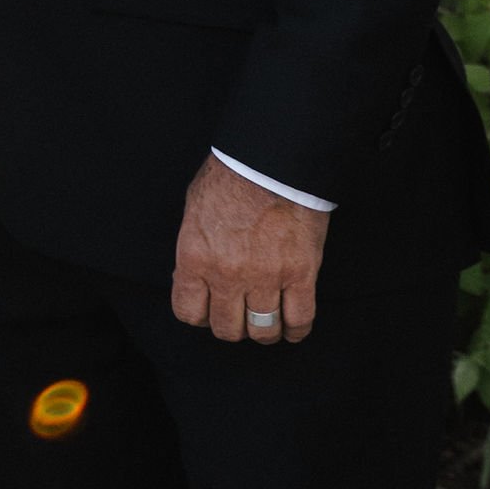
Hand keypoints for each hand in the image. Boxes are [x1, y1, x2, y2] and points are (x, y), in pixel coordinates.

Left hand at [171, 155, 327, 344]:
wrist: (271, 158)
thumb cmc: (231, 176)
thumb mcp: (194, 209)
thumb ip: (194, 248)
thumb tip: (194, 275)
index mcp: (195, 257)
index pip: (189, 312)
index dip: (200, 314)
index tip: (209, 307)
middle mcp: (227, 274)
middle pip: (227, 328)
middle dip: (232, 325)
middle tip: (239, 312)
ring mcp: (266, 276)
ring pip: (262, 330)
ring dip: (263, 330)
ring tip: (266, 319)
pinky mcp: (300, 273)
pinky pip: (300, 319)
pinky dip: (295, 330)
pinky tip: (292, 326)